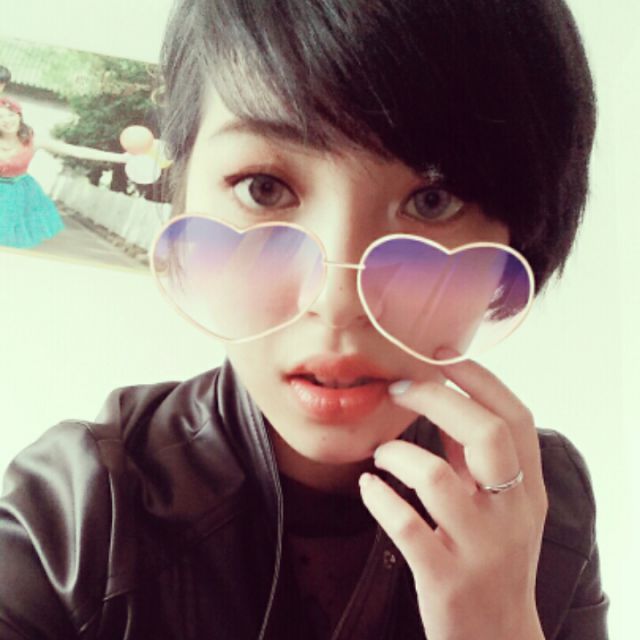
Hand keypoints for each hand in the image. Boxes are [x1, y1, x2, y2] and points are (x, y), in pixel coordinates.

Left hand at [359, 357, 547, 639]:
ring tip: (382, 453)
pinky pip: (405, 524)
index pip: (515, 417)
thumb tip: (444, 402)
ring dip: (398, 453)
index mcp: (527, 489)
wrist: (496, 639)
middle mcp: (511, 513)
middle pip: (485, 433)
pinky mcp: (445, 578)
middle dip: (437, 399)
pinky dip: (378, 496)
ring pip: (436, 477)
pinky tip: (369, 487)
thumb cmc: (492, 559)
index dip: (479, 378)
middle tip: (400, 389)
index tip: (441, 354)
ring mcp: (480, 547)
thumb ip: (476, 459)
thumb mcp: (501, 506)